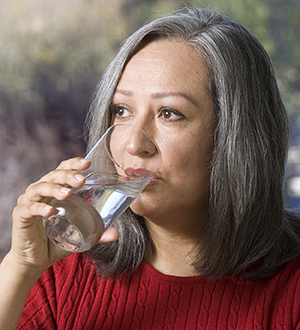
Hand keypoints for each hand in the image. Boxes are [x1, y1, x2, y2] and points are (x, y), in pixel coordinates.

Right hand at [9, 157, 118, 273]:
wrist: (35, 260)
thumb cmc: (56, 241)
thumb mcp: (80, 234)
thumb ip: (97, 233)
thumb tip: (116, 234)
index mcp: (55, 190)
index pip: (63, 169)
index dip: (74, 164)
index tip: (88, 163)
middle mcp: (41, 191)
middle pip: (53, 175)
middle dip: (68, 175)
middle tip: (81, 180)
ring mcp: (29, 202)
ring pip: (40, 187)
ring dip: (54, 188)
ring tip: (67, 194)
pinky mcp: (21, 216)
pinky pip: (29, 208)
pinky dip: (39, 208)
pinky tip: (50, 211)